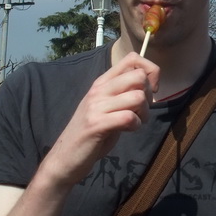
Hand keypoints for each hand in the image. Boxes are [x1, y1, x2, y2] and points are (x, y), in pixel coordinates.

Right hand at [41, 53, 159, 187]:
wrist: (64, 157)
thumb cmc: (91, 133)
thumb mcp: (106, 107)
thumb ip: (123, 93)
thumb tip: (150, 85)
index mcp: (102, 82)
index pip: (132, 58)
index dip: (149, 71)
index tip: (149, 90)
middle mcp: (98, 90)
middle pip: (139, 76)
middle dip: (149, 94)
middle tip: (142, 110)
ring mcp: (96, 106)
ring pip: (137, 97)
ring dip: (144, 113)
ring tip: (135, 122)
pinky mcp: (96, 125)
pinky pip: (129, 117)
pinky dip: (136, 125)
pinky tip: (128, 130)